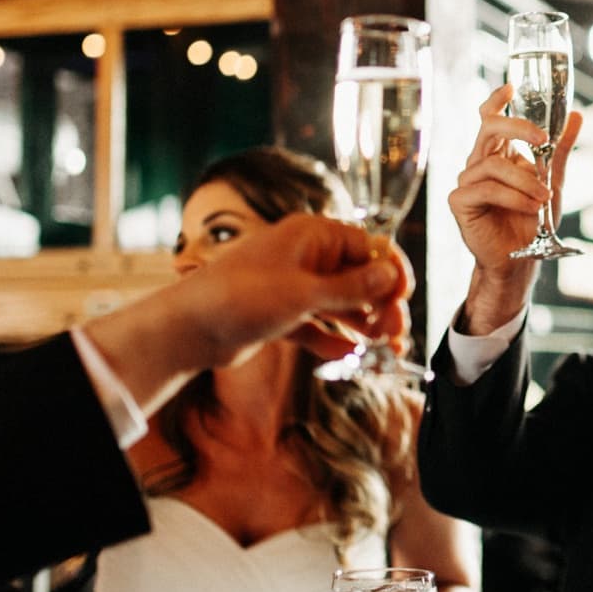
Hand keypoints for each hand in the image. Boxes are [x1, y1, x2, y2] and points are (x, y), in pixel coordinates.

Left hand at [83, 214, 412, 414]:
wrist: (188, 328)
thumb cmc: (241, 298)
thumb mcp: (304, 293)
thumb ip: (351, 287)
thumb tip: (390, 275)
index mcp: (313, 236)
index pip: (369, 246)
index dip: (390, 272)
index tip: (403, 299)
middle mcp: (305, 257)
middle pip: (359, 277)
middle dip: (381, 304)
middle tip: (394, 334)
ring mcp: (292, 286)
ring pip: (340, 303)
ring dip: (364, 324)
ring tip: (384, 348)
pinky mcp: (280, 314)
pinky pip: (317, 325)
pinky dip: (333, 339)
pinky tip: (348, 355)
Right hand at [447, 84, 583, 332]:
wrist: (521, 260)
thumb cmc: (532, 222)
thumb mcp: (553, 181)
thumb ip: (559, 150)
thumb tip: (576, 115)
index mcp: (498, 154)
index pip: (489, 118)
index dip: (496, 100)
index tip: (511, 87)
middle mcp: (479, 163)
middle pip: (489, 129)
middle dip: (517, 128)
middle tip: (542, 139)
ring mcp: (467, 182)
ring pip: (494, 164)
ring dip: (525, 179)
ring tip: (544, 198)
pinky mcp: (460, 202)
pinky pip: (486, 189)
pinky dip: (512, 196)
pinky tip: (528, 207)